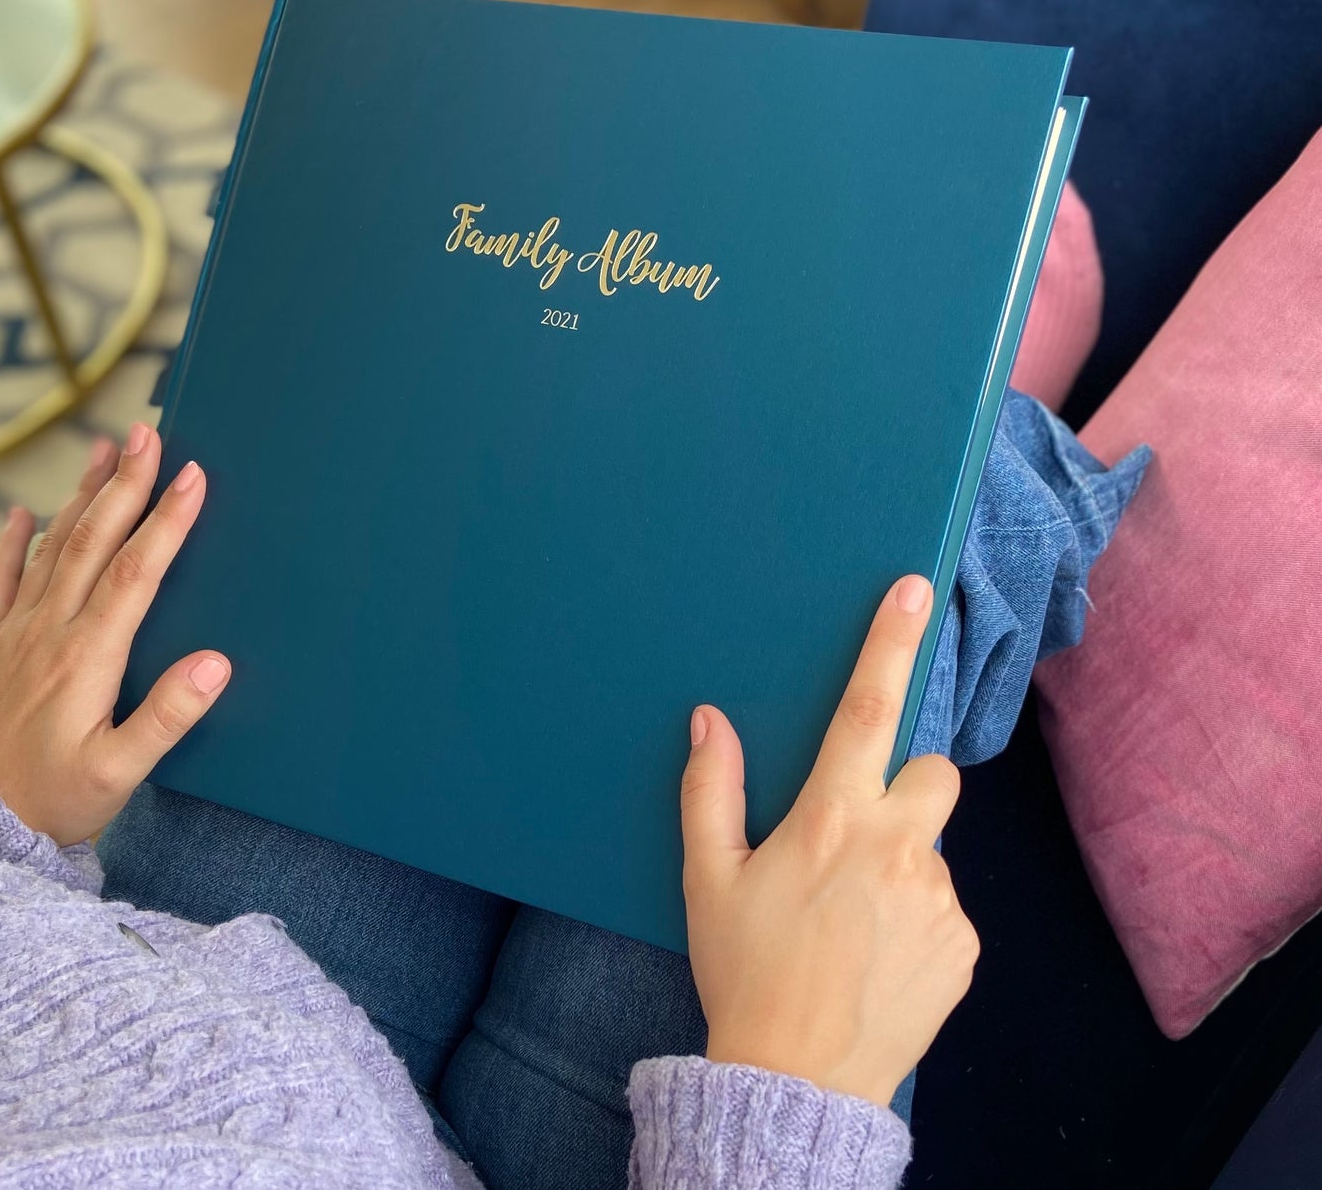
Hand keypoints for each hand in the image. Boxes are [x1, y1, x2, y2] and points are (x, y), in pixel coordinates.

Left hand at [0, 424, 229, 845]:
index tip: (191, 477)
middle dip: (124, 484)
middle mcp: (48, 633)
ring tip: (103, 449)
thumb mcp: (120, 773)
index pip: (133, 573)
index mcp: (87, 657)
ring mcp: (15, 636)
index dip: (165, 521)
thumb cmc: (54, 801)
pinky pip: (0, 582)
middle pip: (92, 542)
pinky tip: (22, 513)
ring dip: (80, 496)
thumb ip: (168, 716)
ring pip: (51, 548)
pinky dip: (11, 544)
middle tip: (148, 434)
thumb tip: (216, 664)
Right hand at [681, 575, 977, 1107]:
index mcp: (832, 820)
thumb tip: (710, 719)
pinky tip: (878, 954)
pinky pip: (947, 905)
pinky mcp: (966, 945)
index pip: (866, 709)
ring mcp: (939, 899)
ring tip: (854, 919)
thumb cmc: (744, 972)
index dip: (889, 642)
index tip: (913, 589)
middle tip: (858, 835)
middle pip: (933, 772)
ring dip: (903, 861)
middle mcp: (896, 848)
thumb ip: (710, 791)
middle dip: (906, 786)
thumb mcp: (707, 881)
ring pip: (933, 845)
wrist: (796, 1083)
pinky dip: (918, 917)